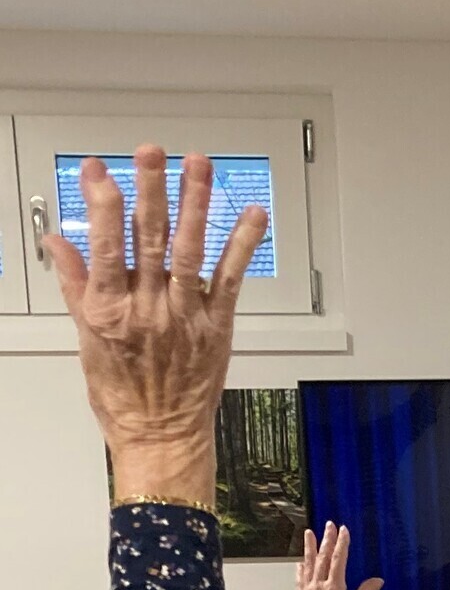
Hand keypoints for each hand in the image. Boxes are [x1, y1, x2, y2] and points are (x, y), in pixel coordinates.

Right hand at [46, 147, 267, 504]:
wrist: (162, 438)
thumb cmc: (123, 397)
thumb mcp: (85, 339)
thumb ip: (74, 285)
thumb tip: (58, 242)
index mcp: (109, 310)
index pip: (104, 244)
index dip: (102, 202)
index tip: (98, 169)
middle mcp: (148, 309)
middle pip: (147, 237)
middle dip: (150, 189)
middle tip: (152, 151)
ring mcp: (185, 317)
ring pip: (189, 250)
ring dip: (195, 204)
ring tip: (199, 166)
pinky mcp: (216, 328)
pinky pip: (231, 279)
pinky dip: (242, 246)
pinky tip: (252, 217)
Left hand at [294, 525, 383, 589]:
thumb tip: (377, 581)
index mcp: (334, 589)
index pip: (338, 560)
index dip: (341, 544)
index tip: (344, 530)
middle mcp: (318, 586)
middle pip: (322, 557)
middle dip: (326, 539)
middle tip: (329, 525)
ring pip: (309, 564)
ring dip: (309, 547)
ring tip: (309, 533)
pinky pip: (300, 578)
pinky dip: (301, 567)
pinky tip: (301, 561)